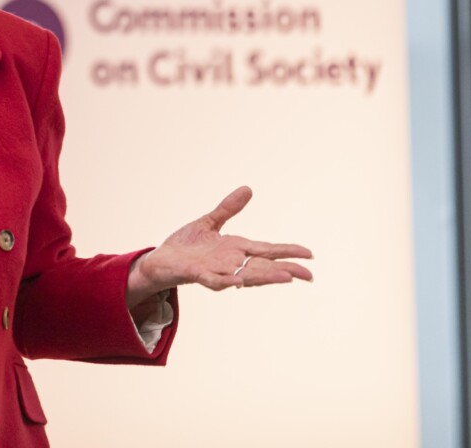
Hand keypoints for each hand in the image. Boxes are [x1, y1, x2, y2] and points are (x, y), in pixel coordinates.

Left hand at [126, 186, 312, 307]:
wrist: (160, 260)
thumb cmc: (185, 246)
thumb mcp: (209, 222)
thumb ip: (228, 209)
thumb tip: (248, 189)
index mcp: (235, 249)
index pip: (267, 251)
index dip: (288, 252)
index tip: (310, 254)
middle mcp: (230, 262)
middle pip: (263, 267)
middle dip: (285, 270)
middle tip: (309, 275)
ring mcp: (216, 270)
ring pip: (245, 276)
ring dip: (265, 277)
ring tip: (286, 278)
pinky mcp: (197, 275)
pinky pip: (215, 280)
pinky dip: (227, 281)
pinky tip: (239, 282)